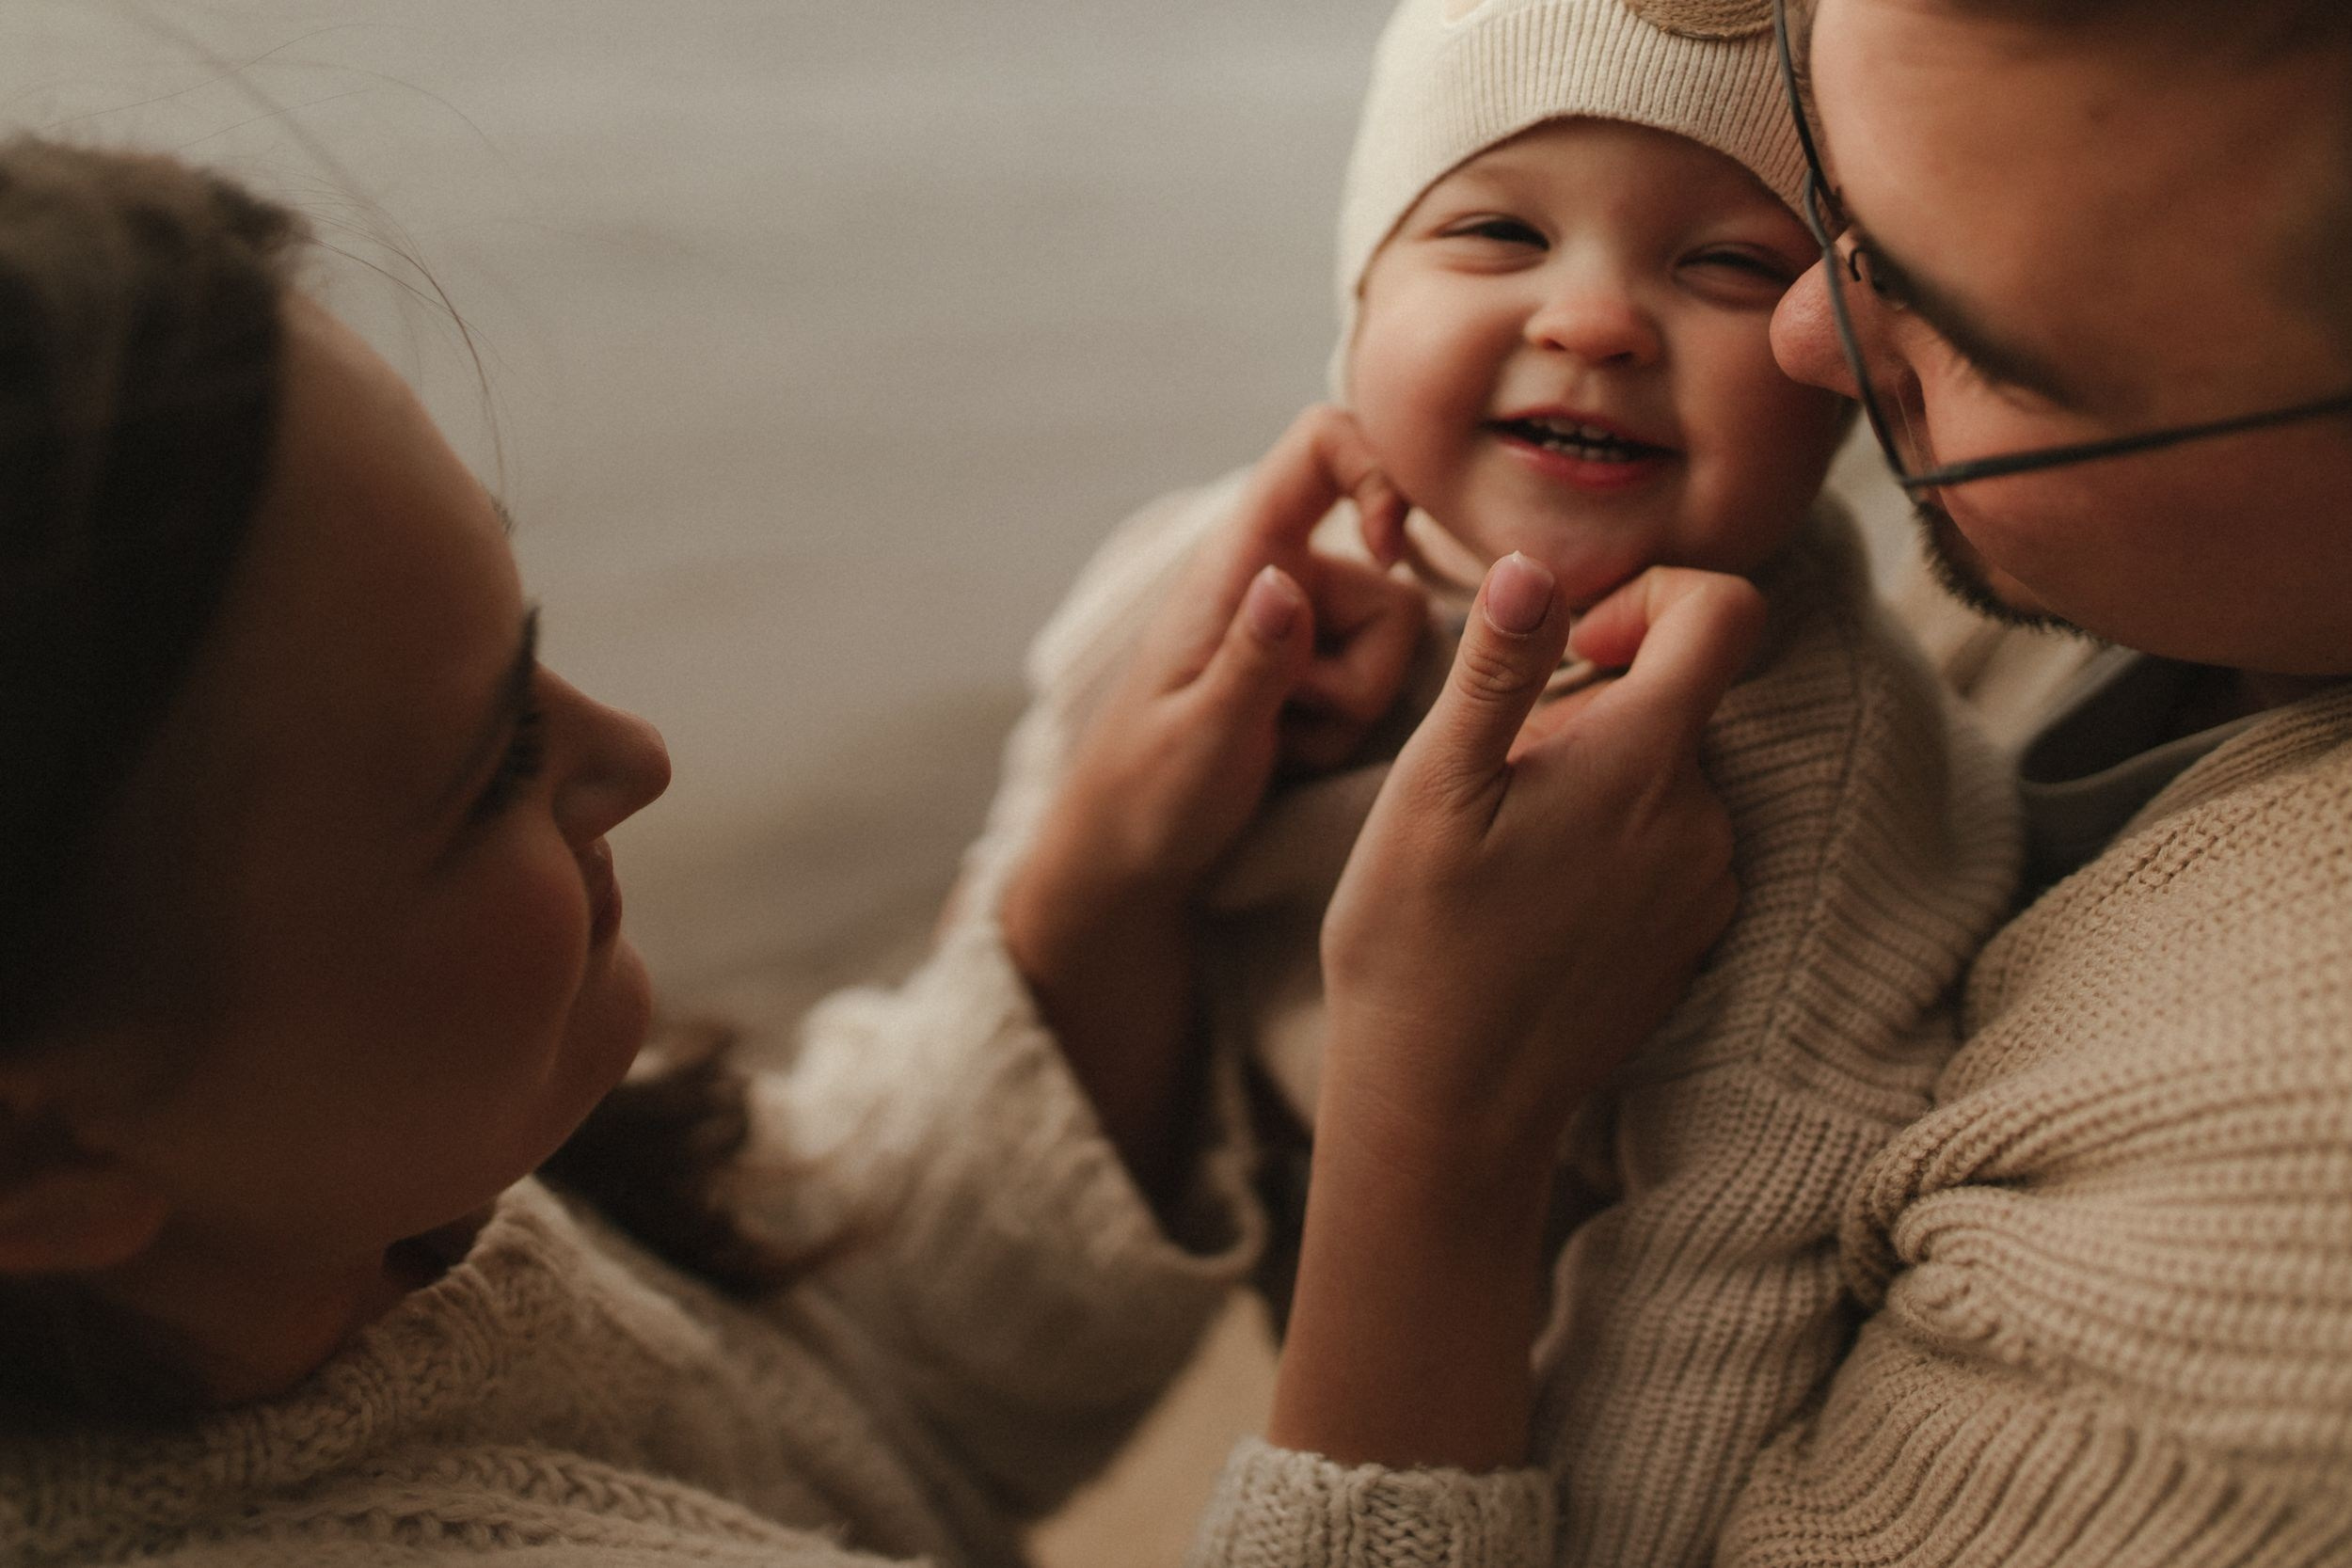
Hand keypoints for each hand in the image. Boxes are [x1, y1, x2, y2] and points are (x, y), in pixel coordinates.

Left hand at [1008, 405, 1423, 925]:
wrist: (1125, 858)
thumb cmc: (1145, 796)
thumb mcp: (1201, 738)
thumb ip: (1252, 663)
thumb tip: (1289, 578)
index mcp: (1232, 564)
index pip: (1316, 447)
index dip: (1376, 470)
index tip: (1389, 550)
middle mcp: (1273, 578)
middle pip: (1387, 584)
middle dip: (1362, 672)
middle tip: (1286, 721)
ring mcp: (1296, 626)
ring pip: (1394, 643)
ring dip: (1351, 707)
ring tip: (1282, 741)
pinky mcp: (1312, 670)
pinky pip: (1378, 681)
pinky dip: (1346, 726)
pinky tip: (1292, 751)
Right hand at [1320, 553, 1764, 1163]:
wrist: (1448, 1105)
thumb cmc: (1417, 941)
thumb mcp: (1433, 787)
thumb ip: (1498, 667)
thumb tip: (1535, 566)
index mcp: (1645, 762)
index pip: (1725, 613)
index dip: (1652, 595)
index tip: (1574, 642)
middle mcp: (1703, 819)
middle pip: (1677, 697)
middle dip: (1589, 704)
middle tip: (1496, 776)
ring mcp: (1707, 886)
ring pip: (1664, 774)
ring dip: (1595, 778)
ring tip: (1503, 847)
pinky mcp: (1692, 937)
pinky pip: (1665, 844)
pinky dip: (1608, 841)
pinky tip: (1531, 898)